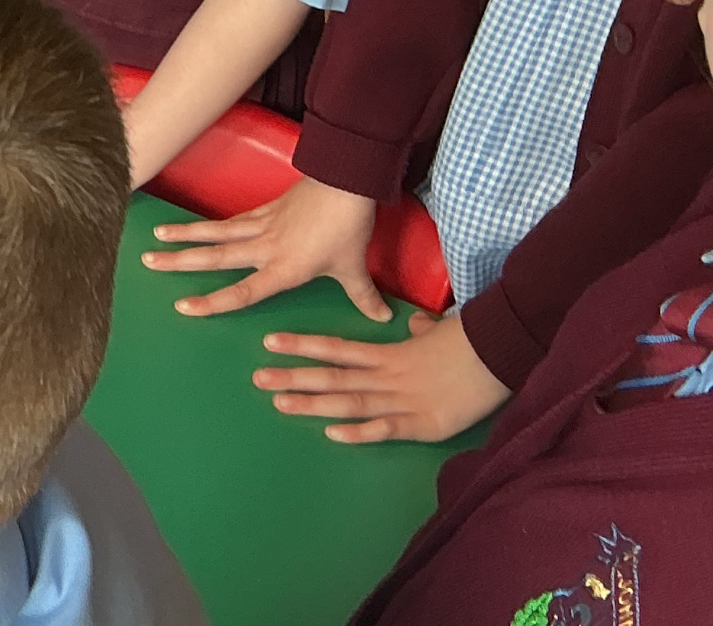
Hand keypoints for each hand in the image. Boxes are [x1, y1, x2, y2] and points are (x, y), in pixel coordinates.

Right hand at [143, 176, 388, 320]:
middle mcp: (265, 248)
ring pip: (215, 234)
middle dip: (180, 262)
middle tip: (148, 263)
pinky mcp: (264, 209)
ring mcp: (261, 226)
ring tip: (155, 238)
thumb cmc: (347, 229)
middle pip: (216, 257)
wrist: (344, 184)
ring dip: (184, 236)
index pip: (243, 291)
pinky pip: (231, 220)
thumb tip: (383, 318)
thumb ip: (363, 295)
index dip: (213, 300)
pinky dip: (210, 225)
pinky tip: (193, 227)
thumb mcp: (354, 267)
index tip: (185, 306)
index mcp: (284, 268)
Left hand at [255, 311, 509, 442]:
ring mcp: (402, 401)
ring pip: (349, 402)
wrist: (501, 354)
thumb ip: (418, 332)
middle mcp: (386, 376)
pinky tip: (332, 434)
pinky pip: (385, 429)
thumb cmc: (470, 343)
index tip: (269, 342)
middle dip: (294, 378)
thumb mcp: (438, 332)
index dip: (302, 346)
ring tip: (279, 402)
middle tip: (257, 379)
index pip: (336, 348)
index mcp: (387, 354)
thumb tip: (412, 325)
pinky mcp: (423, 425)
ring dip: (313, 404)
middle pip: (333, 377)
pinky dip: (359, 432)